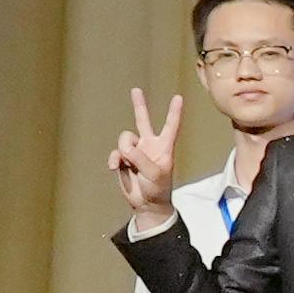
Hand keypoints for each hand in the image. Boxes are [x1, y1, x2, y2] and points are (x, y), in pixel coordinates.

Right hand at [106, 91, 184, 221]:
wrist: (146, 203)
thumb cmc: (158, 188)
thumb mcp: (154, 173)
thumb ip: (140, 158)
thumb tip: (125, 148)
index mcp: (164, 146)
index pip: (170, 125)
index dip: (174, 112)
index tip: (178, 97)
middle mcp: (149, 145)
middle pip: (143, 120)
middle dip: (139, 105)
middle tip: (136, 89)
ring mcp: (135, 151)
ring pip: (124, 139)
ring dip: (125, 151)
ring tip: (130, 165)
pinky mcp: (123, 159)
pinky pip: (115, 153)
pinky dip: (114, 160)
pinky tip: (115, 168)